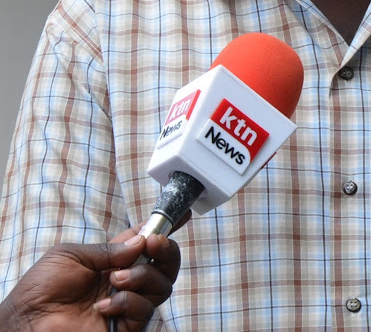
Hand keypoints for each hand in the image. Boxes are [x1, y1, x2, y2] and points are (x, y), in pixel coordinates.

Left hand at [0, 219, 186, 331]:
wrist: (25, 324)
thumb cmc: (39, 289)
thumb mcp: (71, 255)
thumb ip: (108, 249)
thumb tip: (141, 242)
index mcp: (113, 260)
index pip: (145, 241)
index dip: (165, 227)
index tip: (182, 214)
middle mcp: (125, 281)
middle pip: (165, 264)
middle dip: (166, 250)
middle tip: (153, 244)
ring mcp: (127, 304)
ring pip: (161, 285)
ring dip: (142, 277)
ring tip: (115, 280)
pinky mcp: (125, 328)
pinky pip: (144, 310)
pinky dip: (128, 302)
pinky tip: (105, 305)